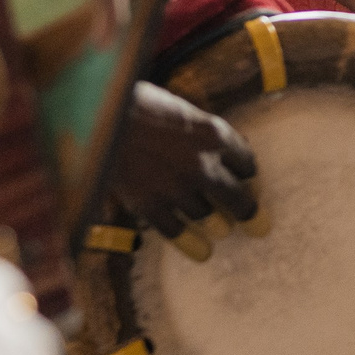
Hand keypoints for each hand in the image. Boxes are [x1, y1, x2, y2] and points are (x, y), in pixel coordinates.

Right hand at [109, 81, 259, 239]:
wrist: (96, 114)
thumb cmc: (136, 102)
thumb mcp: (179, 108)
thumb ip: (199, 130)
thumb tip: (218, 145)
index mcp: (213, 133)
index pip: (245, 161)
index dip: (247, 171)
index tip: (246, 178)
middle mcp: (202, 164)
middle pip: (235, 196)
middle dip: (248, 211)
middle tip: (258, 224)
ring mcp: (176, 187)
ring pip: (208, 216)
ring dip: (217, 224)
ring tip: (222, 229)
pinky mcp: (148, 204)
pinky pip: (176, 231)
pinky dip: (191, 243)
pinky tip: (202, 252)